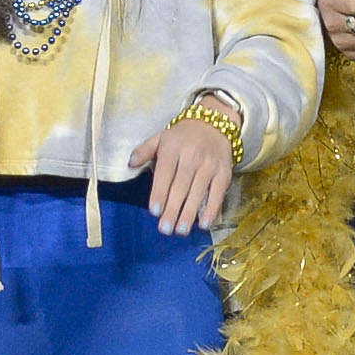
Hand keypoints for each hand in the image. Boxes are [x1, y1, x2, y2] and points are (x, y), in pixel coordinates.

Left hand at [131, 111, 235, 232]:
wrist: (215, 124)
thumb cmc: (182, 137)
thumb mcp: (160, 137)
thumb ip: (144, 151)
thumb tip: (131, 163)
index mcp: (173, 148)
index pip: (165, 174)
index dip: (160, 193)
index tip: (155, 211)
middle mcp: (193, 157)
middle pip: (181, 187)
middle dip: (173, 209)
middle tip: (165, 229)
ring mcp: (210, 165)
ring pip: (199, 192)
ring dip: (189, 214)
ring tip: (181, 231)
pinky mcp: (224, 173)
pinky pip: (218, 194)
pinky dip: (212, 210)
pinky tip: (203, 224)